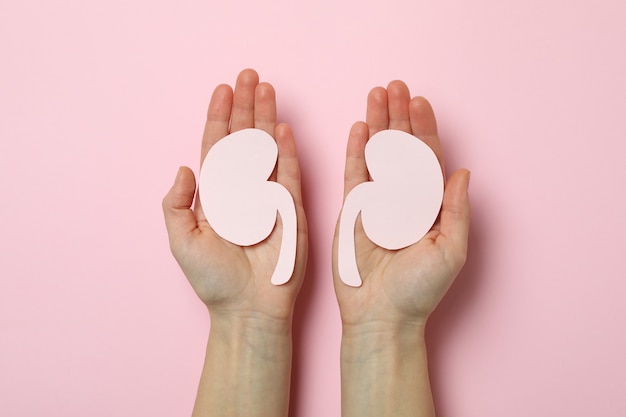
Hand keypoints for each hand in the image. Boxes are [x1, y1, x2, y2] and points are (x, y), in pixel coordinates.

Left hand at [163, 69, 307, 323]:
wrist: (248, 308)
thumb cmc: (214, 281)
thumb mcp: (182, 241)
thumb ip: (177, 204)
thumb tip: (184, 168)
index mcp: (216, 195)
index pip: (217, 147)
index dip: (219, 117)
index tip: (222, 89)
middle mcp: (243, 190)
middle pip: (244, 139)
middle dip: (245, 106)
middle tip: (249, 75)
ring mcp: (269, 198)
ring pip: (267, 149)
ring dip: (266, 118)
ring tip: (267, 89)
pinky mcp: (292, 210)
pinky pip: (289, 174)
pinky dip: (286, 151)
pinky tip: (281, 128)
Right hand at [333, 81, 469, 329]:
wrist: (381, 315)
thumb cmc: (419, 290)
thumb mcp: (450, 250)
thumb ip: (456, 210)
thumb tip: (464, 171)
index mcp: (429, 206)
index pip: (427, 158)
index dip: (425, 128)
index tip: (421, 101)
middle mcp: (403, 199)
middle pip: (401, 147)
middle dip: (399, 115)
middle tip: (396, 86)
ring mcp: (376, 202)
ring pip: (377, 154)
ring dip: (377, 123)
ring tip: (376, 94)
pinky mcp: (352, 210)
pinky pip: (354, 173)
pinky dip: (356, 149)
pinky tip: (359, 126)